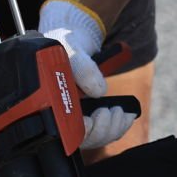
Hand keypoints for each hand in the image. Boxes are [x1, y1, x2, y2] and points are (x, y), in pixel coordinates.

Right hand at [37, 0, 132, 147]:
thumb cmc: (64, 44)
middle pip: (82, 139)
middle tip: (110, 112)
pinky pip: (104, 130)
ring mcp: (76, 115)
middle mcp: (62, 112)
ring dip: (112, 129)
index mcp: (50, 103)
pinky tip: (126, 114)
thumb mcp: (71, 48)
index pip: (63, 131)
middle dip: (101, 130)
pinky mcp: (90, 114)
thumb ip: (82, 67)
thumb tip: (98, 91)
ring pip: (95, 137)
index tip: (91, 120)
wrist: (72, 38)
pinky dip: (118, 125)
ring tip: (119, 111)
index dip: (80, 132)